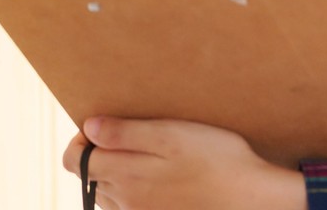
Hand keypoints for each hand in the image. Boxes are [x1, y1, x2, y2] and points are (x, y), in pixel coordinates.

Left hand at [61, 116, 307, 209]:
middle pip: (89, 176)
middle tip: (128, 133)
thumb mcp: (170, 134)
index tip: (101, 125)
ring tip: (144, 153)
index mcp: (124, 175)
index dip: (80, 139)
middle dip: (98, 153)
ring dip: (114, 171)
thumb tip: (89, 127)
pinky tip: (158, 175)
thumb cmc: (216, 159)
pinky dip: (131, 188)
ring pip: (107, 192)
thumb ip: (124, 133)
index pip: (74, 161)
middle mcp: (126, 201)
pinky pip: (128, 205)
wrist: (252, 197)